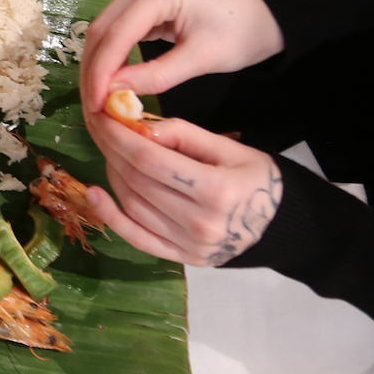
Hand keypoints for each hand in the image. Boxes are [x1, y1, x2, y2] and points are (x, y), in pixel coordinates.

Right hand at [82, 0, 284, 112]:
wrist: (266, 16)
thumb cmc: (241, 34)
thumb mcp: (202, 59)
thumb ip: (156, 76)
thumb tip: (113, 97)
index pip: (116, 34)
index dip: (101, 72)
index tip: (94, 106)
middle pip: (102, 29)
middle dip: (94, 70)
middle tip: (91, 108)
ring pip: (105, 31)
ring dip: (98, 65)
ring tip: (97, 99)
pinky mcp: (143, 2)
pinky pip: (118, 31)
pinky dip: (111, 57)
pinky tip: (110, 81)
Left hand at [86, 113, 283, 265]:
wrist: (279, 222)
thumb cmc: (254, 177)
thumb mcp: (228, 147)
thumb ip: (183, 135)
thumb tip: (138, 126)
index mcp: (217, 190)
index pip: (151, 160)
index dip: (119, 137)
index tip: (102, 115)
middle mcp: (201, 222)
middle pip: (138, 182)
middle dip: (111, 150)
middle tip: (99, 127)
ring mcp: (190, 246)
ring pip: (133, 205)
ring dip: (113, 175)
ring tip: (109, 151)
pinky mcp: (181, 258)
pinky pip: (137, 238)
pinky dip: (111, 216)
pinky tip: (94, 194)